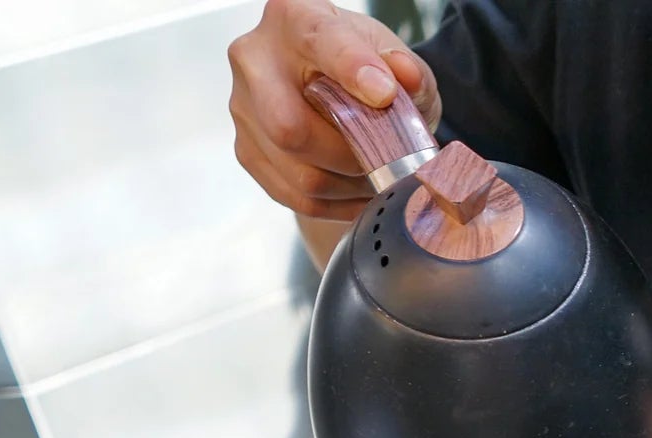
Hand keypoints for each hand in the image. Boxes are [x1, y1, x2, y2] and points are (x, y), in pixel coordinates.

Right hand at [229, 0, 441, 220]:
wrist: (331, 93)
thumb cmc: (362, 70)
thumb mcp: (393, 60)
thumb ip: (407, 69)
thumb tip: (405, 77)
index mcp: (295, 17)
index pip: (320, 42)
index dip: (352, 69)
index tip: (385, 94)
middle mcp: (256, 58)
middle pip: (289, 127)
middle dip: (349, 155)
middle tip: (384, 160)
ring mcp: (244, 108)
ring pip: (300, 173)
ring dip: (350, 186)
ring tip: (376, 176)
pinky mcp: (248, 151)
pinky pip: (297, 197)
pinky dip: (338, 204)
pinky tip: (358, 192)